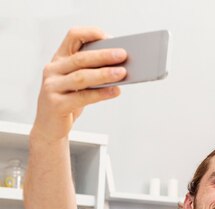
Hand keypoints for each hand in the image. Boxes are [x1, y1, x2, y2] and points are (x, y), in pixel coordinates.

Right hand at [31, 27, 127, 142]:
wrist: (50, 127)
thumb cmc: (68, 101)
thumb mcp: (78, 83)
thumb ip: (93, 72)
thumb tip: (120, 67)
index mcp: (59, 59)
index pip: (73, 36)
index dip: (91, 34)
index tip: (110, 38)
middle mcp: (53, 70)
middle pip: (81, 58)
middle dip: (104, 55)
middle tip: (123, 54)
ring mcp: (52, 86)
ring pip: (82, 77)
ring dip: (105, 74)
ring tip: (122, 73)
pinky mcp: (56, 104)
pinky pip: (83, 97)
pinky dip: (101, 94)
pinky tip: (115, 91)